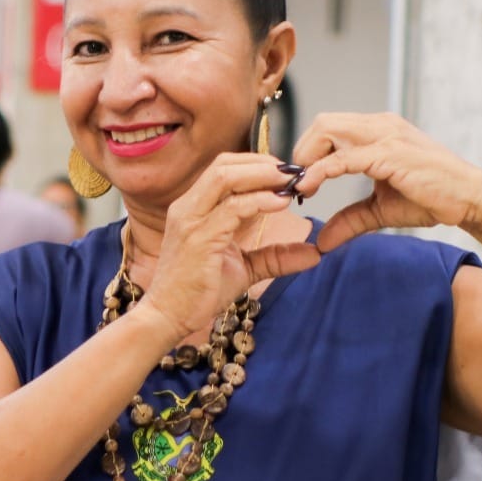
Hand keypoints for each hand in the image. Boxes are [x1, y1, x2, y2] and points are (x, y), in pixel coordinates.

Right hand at [143, 154, 322, 341]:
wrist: (168, 317)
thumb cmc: (198, 291)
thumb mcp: (243, 268)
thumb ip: (274, 256)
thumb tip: (313, 253)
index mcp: (194, 207)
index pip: (224, 168)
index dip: (257, 165)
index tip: (287, 175)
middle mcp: (188, 207)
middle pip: (224, 164)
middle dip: (262, 163)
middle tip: (293, 173)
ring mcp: (191, 220)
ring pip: (226, 177)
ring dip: (262, 175)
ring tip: (290, 182)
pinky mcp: (199, 237)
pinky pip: (232, 208)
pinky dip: (260, 200)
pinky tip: (280, 204)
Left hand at [291, 112, 481, 253]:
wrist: (470, 199)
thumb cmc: (431, 198)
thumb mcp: (380, 209)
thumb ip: (350, 220)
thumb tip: (322, 242)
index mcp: (378, 130)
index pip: (329, 127)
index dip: (307, 152)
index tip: (298, 182)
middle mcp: (380, 125)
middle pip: (322, 123)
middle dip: (302, 151)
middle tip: (296, 183)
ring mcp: (386, 135)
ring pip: (328, 130)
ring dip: (306, 157)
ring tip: (301, 187)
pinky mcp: (390, 153)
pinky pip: (344, 158)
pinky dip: (321, 172)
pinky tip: (310, 188)